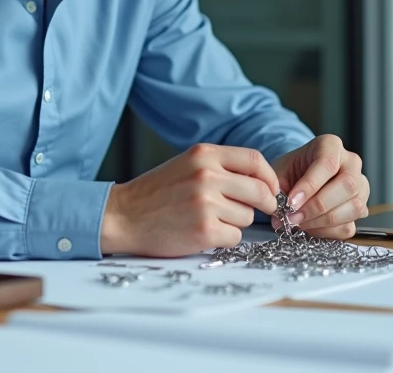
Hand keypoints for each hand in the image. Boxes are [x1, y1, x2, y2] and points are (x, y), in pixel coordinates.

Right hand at [100, 143, 279, 256]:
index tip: (269, 189)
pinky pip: (235, 237)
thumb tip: (260, 182)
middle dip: (264, 204)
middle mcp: (207, 175)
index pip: (255, 160)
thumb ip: (220, 167)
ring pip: (247, 217)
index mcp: (204, 154)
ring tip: (209, 218)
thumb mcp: (186, 165)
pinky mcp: (204, 230)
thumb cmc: (156, 193)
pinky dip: (224, 238)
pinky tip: (203, 232)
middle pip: (260, 191)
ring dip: (235, 222)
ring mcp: (206, 203)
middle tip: (256, 210)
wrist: (123, 216)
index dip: (268, 177)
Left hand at [270, 134, 369, 239]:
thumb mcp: (279, 171)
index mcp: (331, 145)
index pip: (327, 164)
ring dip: (322, 222)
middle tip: (293, 217)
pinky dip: (327, 231)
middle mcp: (351, 163)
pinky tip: (309, 227)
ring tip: (298, 223)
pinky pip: (349, 226)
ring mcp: (360, 186)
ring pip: (353, 207)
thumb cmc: (290, 171)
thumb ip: (279, 188)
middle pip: (347, 186)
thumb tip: (282, 211)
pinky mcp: (360, 208)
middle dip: (317, 206)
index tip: (291, 202)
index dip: (310, 186)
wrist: (298, 177)